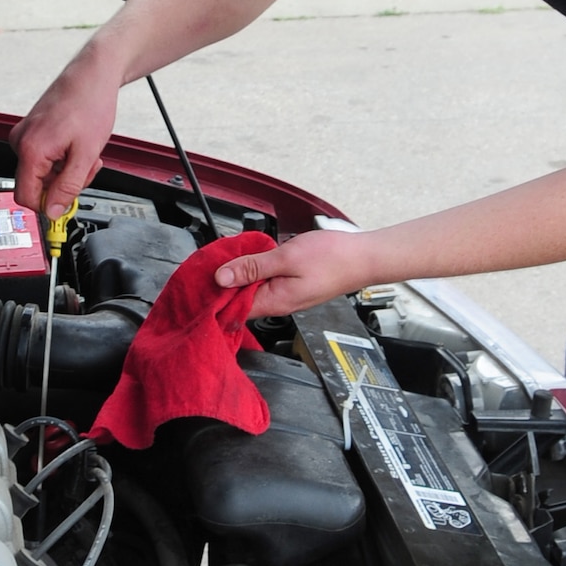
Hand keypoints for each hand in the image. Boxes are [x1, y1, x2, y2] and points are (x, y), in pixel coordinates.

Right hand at [11, 52, 120, 217]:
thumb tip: (53, 212)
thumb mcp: (86, 155)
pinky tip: (75, 144)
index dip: (49, 205)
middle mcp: (20, 141)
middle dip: (63, 183)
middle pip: (36, 185)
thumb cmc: (90, 105)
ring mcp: (24, 135)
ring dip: (65, 170)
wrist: (92, 75)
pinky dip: (61, 158)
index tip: (68, 200)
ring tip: (83, 151)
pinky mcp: (30, 131)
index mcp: (30, 149)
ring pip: (41, 173)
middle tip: (86, 166)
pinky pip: (42, 158)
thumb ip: (68, 187)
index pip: (26, 197)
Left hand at [214, 228, 374, 317]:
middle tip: (211, 262)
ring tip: (227, 257)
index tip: (202, 280)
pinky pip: (266, 282)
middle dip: (224, 283)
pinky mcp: (293, 285)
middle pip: (241, 299)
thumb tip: (222, 277)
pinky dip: (254, 271)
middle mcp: (278, 303)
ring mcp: (286, 295)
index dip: (215, 295)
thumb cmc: (332, 259)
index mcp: (274, 302)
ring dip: (239, 275)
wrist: (363, 257)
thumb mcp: (286, 258)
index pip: (233, 308)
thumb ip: (252, 267)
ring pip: (253, 289)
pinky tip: (250, 257)